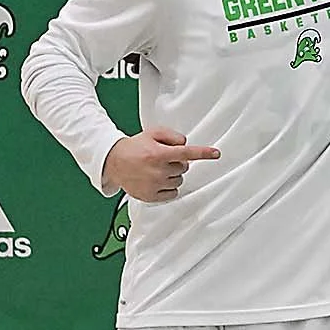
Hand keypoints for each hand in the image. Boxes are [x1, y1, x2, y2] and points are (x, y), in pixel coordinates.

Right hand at [103, 128, 219, 203]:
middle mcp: (157, 170)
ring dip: (172, 175)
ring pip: (179, 180)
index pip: (187, 153)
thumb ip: (172, 135)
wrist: (113, 162)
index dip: (203, 153)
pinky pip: (172, 193)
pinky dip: (169, 187)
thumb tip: (185, 143)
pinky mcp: (150, 196)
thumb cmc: (135, 147)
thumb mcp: (153, 133)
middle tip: (163, 159)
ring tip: (157, 169)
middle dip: (177, 163)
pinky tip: (157, 180)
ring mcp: (154, 185)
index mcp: (158, 154)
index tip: (216, 153)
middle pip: (184, 167)